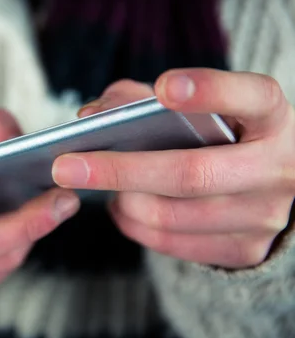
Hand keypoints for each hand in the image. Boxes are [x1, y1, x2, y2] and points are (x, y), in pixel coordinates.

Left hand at [53, 70, 294, 268]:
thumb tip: (91, 115)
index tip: (164, 87)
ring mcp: (265, 216)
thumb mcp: (200, 105)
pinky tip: (119, 205)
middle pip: (192, 174)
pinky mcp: (246, 250)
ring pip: (173, 215)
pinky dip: (133, 223)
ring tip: (89, 182)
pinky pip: (172, 243)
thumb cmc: (221, 133)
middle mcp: (279, 168)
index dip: (210, 91)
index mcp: (273, 118)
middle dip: (120, 169)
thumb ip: (146, 98)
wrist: (273, 185)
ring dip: (121, 199)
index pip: (252, 98)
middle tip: (64, 165)